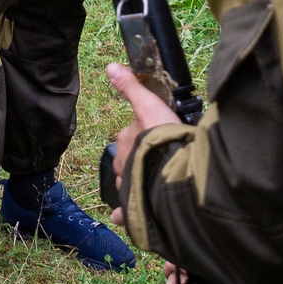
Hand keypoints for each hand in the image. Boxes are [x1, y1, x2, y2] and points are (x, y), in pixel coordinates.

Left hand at [101, 60, 182, 229]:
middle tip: (159, 159)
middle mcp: (123, 161)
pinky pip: (126, 211)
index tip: (156, 137)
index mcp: (126, 139)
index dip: (143, 135)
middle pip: (129, 158)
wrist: (172, 171)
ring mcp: (129, 184)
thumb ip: (131, 88)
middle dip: (139, 159)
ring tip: (151, 182)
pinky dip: (123, 214)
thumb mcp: (149, 105)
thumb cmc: (164, 137)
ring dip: (136, 181)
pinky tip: (121, 217)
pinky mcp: (137, 205)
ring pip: (129, 181)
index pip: (130, 135)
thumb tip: (110, 66)